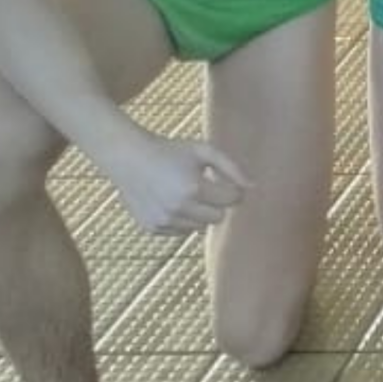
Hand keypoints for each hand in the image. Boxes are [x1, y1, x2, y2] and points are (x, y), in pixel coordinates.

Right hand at [99, 127, 251, 235]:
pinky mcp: (152, 228)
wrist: (129, 158)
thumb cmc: (171, 151)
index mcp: (194, 188)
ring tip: (186, 192)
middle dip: (217, 204)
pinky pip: (181, 231)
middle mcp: (178, 208)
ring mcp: (163, 220)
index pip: (233, 200)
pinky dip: (182, 219)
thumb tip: (253, 187)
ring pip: (200, 227)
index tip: (224, 181)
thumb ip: (232, 167)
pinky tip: (171, 201)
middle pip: (219, 218)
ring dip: (199, 213)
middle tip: (206, 188)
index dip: (233, 189)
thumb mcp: (204, 150)